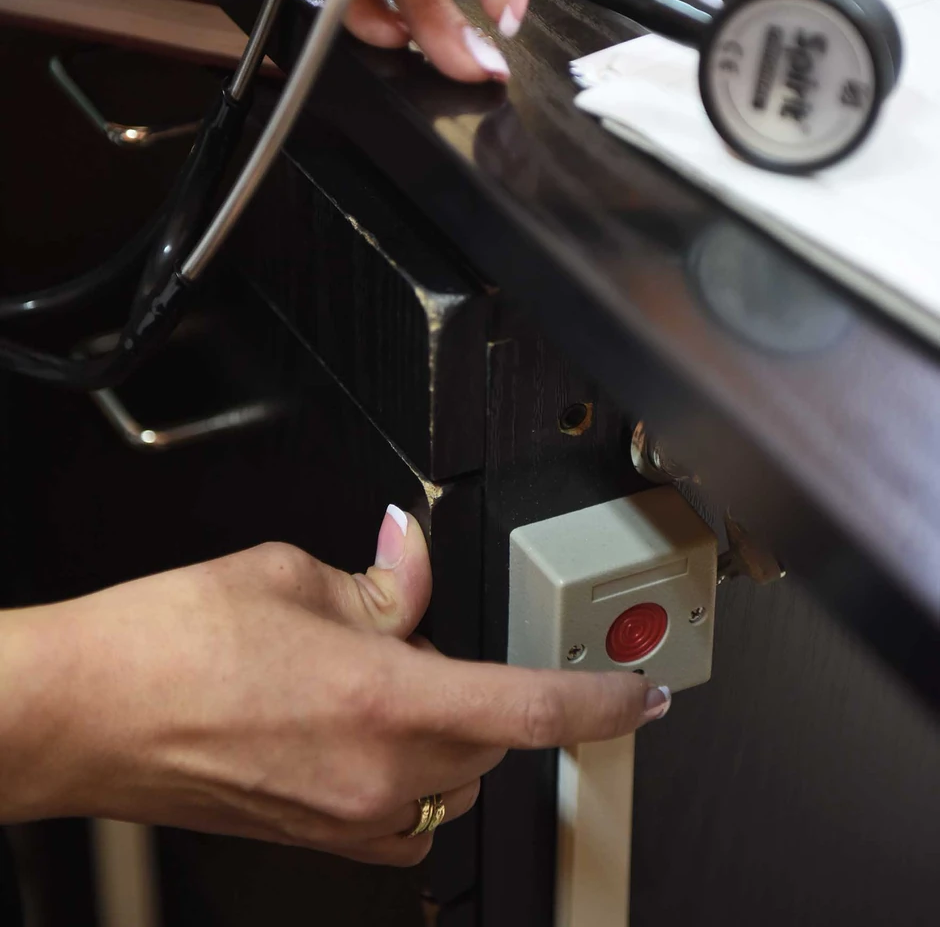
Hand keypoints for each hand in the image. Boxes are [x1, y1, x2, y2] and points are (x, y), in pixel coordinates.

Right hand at [0, 507, 669, 865]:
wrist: (84, 712)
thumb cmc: (170, 643)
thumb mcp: (292, 573)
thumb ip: (381, 577)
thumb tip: (412, 555)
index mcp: (385, 696)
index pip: (531, 706)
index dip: (604, 701)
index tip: (642, 695)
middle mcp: (377, 773)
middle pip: (491, 741)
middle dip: (485, 688)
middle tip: (427, 637)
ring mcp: (347, 818)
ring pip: (452, 780)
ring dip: (448, 731)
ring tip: (381, 679)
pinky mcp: (316, 838)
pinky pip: (402, 812)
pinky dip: (409, 770)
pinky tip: (358, 726)